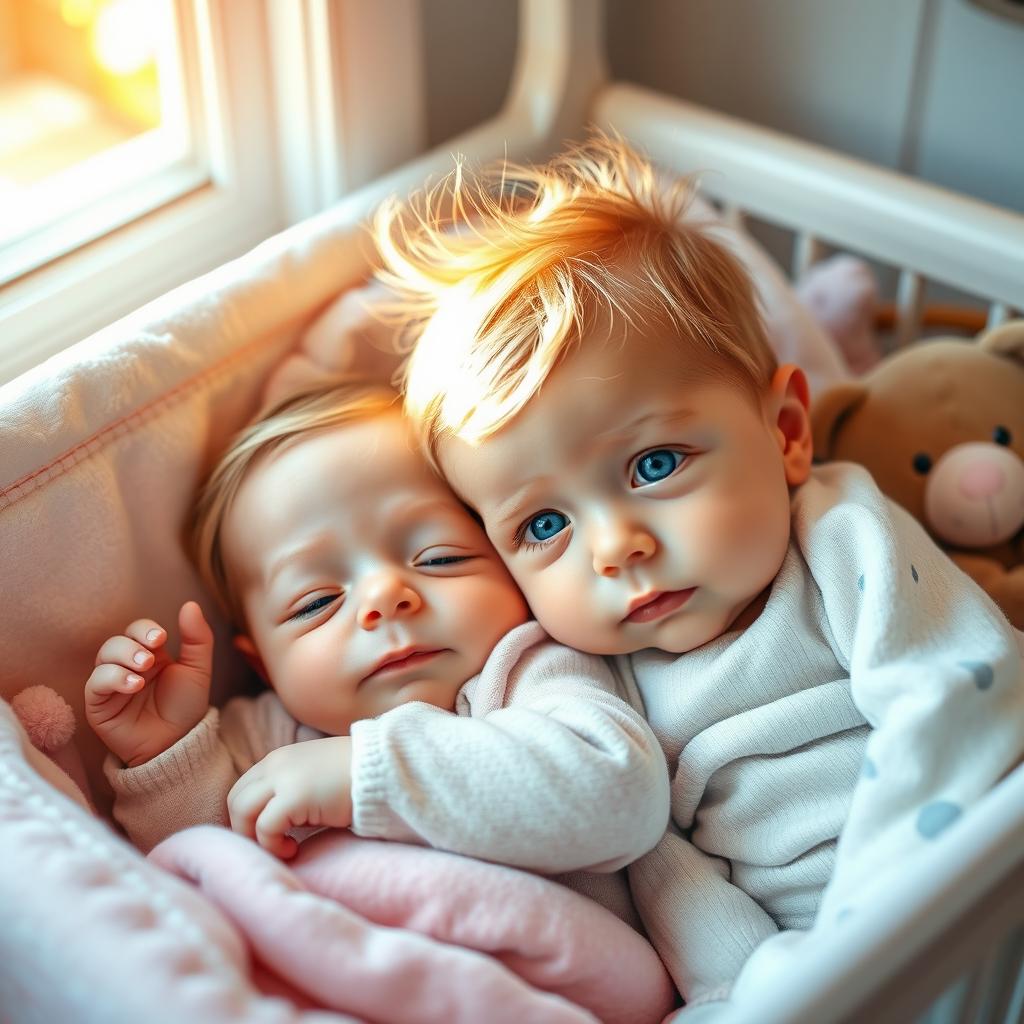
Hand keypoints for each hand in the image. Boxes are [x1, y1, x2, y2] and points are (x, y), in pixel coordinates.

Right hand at [84, 601, 213, 766]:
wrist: (178, 742)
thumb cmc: (185, 707)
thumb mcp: (197, 669)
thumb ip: (197, 638)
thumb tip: (190, 604)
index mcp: (149, 654)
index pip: (137, 629)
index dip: (145, 629)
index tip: (160, 638)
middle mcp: (126, 666)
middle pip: (117, 641)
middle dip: (133, 644)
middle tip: (151, 659)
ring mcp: (111, 685)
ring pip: (103, 658)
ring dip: (123, 659)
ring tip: (143, 672)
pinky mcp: (99, 705)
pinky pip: (95, 683)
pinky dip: (112, 678)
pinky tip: (133, 685)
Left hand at [227, 736, 352, 858]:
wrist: (385, 769)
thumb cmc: (356, 779)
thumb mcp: (314, 778)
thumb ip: (290, 789)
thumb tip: (273, 822)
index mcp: (279, 759)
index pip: (244, 789)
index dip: (248, 817)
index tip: (267, 836)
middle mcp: (276, 764)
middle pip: (236, 800)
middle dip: (246, 829)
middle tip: (272, 846)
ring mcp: (283, 778)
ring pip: (242, 812)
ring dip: (256, 837)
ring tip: (284, 847)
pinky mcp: (294, 796)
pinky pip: (265, 827)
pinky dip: (273, 845)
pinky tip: (294, 849)